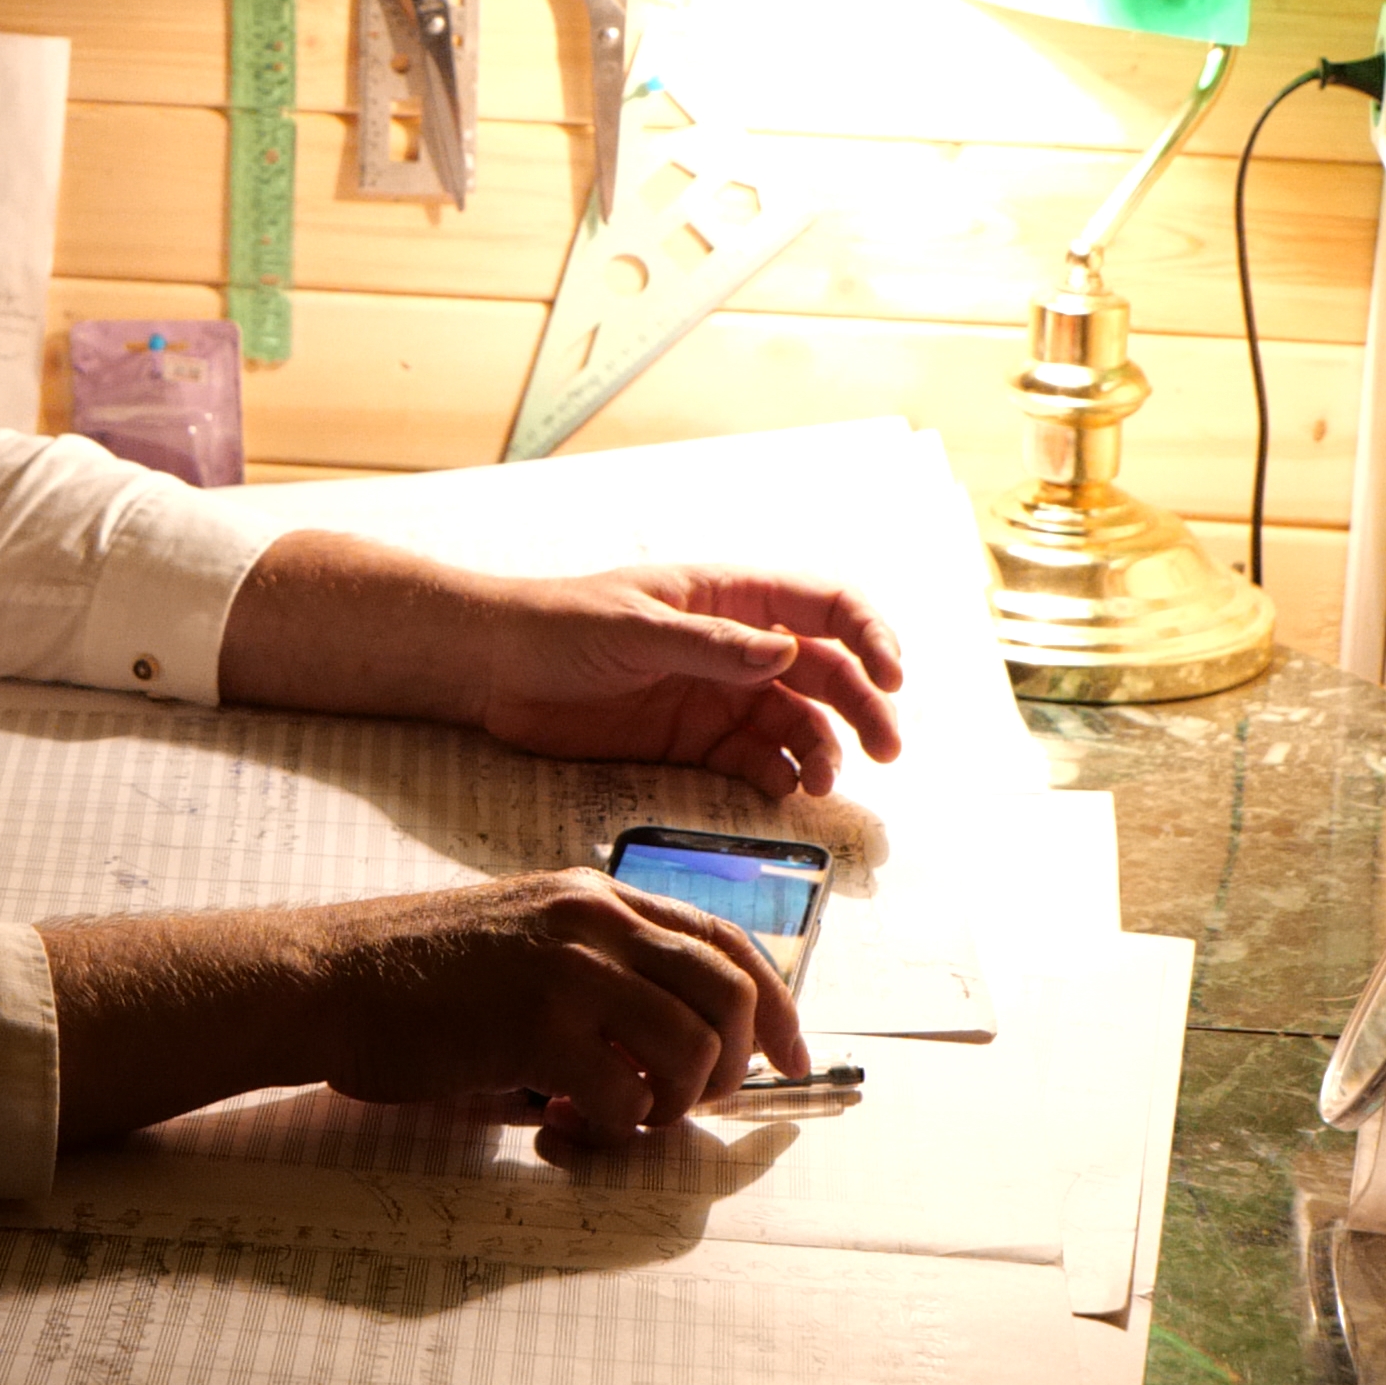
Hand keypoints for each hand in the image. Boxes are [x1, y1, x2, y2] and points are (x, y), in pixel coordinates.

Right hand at [45, 870, 808, 1145]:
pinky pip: (626, 1093)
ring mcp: (567, 969)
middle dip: (733, 1066)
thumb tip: (668, 1040)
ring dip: (673, 1103)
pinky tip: (566, 1128)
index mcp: (595, 895)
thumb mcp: (520, 935)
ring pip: (691, 1048)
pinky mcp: (535, 1025)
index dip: (777, 1006)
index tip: (789, 1056)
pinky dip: (615, 1128)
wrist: (324, 975)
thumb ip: (594, 967)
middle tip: (694, 1105)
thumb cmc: (412, 971)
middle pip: (729, 994)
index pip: (728, 940)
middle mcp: (594, 920)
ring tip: (621, 1118)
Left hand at [464, 564, 904, 796]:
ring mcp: (719, 695)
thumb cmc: (558, 627)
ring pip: (798, 721)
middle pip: (826, 672)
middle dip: (863, 706)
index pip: (824, 605)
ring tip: (818, 782)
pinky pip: (756, 759)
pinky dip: (779, 775)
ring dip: (822, 749)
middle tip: (886, 749)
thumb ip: (711, 645)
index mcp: (731, 595)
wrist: (492, 671)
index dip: (870, 636)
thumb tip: (786, 655)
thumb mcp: (634, 629)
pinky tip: (781, 789)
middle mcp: (738, 645)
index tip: (893, 677)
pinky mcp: (695, 741)